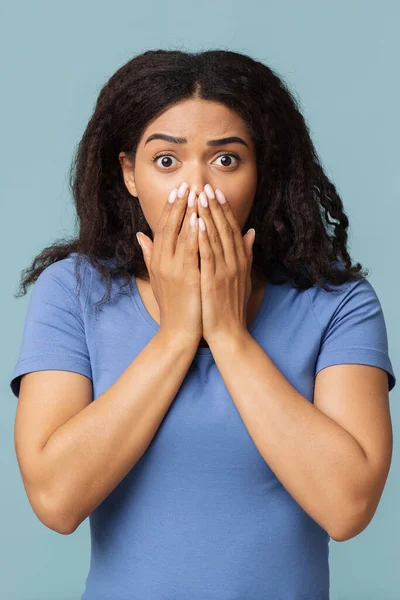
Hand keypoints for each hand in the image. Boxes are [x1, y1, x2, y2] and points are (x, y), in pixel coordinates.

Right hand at [136, 182, 202, 344]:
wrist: (177, 332)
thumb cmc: (173, 306)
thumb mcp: (157, 278)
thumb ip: (149, 255)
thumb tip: (140, 236)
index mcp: (157, 260)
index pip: (163, 228)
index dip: (170, 208)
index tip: (178, 191)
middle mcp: (162, 261)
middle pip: (169, 226)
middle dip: (178, 204)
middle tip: (186, 184)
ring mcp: (173, 268)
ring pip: (179, 234)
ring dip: (187, 212)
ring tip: (195, 193)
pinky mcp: (186, 277)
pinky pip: (190, 250)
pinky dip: (194, 233)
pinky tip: (200, 218)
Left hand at [197, 184, 255, 343]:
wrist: (229, 333)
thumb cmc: (231, 307)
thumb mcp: (242, 278)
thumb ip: (245, 254)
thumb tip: (251, 232)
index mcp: (239, 261)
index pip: (231, 229)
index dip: (223, 210)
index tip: (215, 192)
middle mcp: (234, 263)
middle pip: (224, 229)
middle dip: (214, 206)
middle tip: (205, 186)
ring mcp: (225, 271)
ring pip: (216, 237)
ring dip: (207, 215)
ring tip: (199, 196)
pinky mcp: (214, 281)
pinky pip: (208, 255)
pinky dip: (204, 237)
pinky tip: (197, 222)